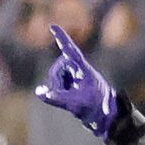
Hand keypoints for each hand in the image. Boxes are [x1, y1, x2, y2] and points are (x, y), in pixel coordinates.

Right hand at [33, 24, 121, 138]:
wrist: (105, 118)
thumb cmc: (96, 108)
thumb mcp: (75, 104)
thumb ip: (56, 98)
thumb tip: (39, 92)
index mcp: (85, 70)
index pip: (71, 51)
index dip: (62, 39)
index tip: (53, 26)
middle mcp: (79, 70)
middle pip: (57, 67)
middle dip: (56, 80)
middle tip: (64, 94)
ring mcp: (74, 76)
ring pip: (55, 77)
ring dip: (58, 87)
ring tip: (72, 98)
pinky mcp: (70, 84)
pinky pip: (55, 84)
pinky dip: (56, 91)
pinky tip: (58, 95)